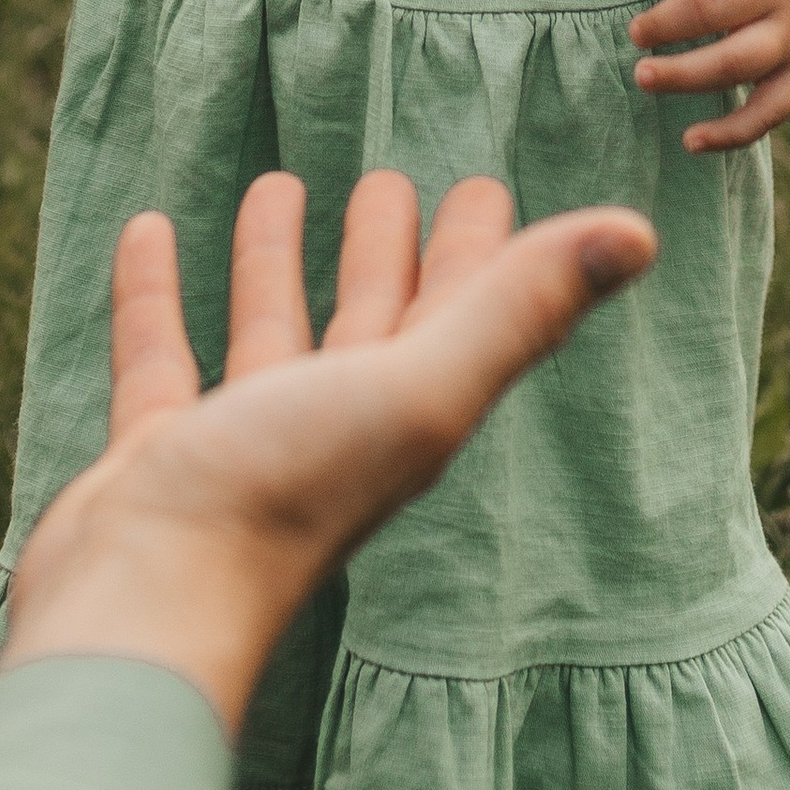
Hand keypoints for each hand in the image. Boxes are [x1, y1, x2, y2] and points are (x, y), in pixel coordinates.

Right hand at [2, 170, 656, 735]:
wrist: (145, 609)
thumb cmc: (286, 496)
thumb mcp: (417, 388)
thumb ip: (517, 309)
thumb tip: (644, 233)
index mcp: (411, 416)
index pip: (462, 317)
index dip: (482, 254)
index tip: (482, 186)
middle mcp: (338, 429)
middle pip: (373, 322)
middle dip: (386, 252)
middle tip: (388, 180)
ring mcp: (248, 445)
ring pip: (271, 331)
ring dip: (276, 261)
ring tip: (276, 184)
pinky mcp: (163, 453)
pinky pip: (165, 355)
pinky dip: (161, 293)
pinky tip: (149, 229)